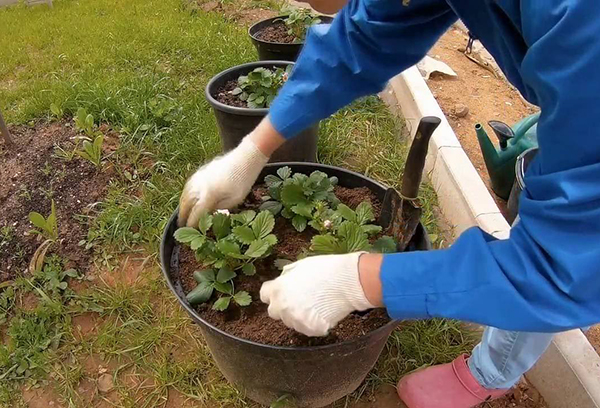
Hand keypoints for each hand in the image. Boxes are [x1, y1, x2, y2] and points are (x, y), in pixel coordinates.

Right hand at [178, 136, 268, 226]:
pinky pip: (189, 185)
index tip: (189, 229)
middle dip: (183, 214)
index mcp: (209, 195)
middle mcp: (200, 186)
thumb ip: (220, 208)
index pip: (196, 212)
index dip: (191, 222)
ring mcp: (199, 177)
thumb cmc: (244, 180)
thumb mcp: (235, 200)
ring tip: (182, 212)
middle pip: (187, 203)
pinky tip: (188, 197)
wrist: (245, 157)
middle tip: (181, 224)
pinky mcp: (201, 171)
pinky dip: (186, 193)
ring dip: (182, 204)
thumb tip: (209, 213)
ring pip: (185, 193)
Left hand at [260, 252, 375, 335]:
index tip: (282, 292)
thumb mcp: (301, 265)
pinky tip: (324, 311)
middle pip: (275, 312)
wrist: (349, 281)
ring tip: (316, 304)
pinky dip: (314, 323)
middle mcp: (283, 307)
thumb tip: (283, 280)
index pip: (264, 295)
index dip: (273, 293)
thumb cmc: (326, 269)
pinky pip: (307, 328)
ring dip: (299, 315)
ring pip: (291, 322)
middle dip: (284, 306)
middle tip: (300, 299)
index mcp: (278, 289)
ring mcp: (296, 321)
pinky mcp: (310, 329)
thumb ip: (287, 276)